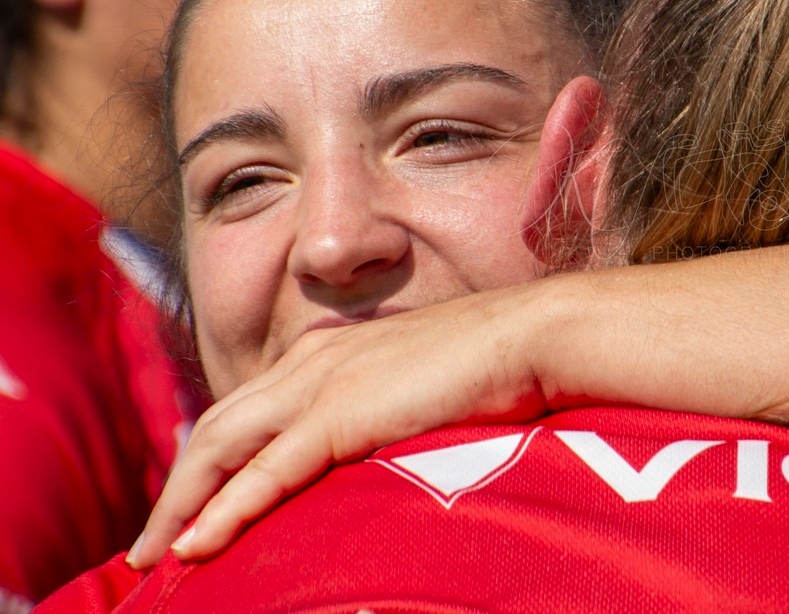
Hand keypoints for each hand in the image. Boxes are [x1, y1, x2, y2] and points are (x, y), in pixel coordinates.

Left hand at [127, 283, 553, 568]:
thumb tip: (374, 451)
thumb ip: (384, 409)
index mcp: (328, 349)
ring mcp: (323, 382)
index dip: (210, 461)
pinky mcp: (342, 413)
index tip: (192, 506)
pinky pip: (266, 471)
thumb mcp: (419, 386)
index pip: (248, 409)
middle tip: (151, 544)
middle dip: (177, 488)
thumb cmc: (494, 366)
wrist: (533, 336)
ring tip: (157, 554)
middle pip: (217, 428)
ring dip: (183, 504)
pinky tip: (196, 544)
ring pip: (224, 447)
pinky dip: (225, 509)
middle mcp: (311, 359)